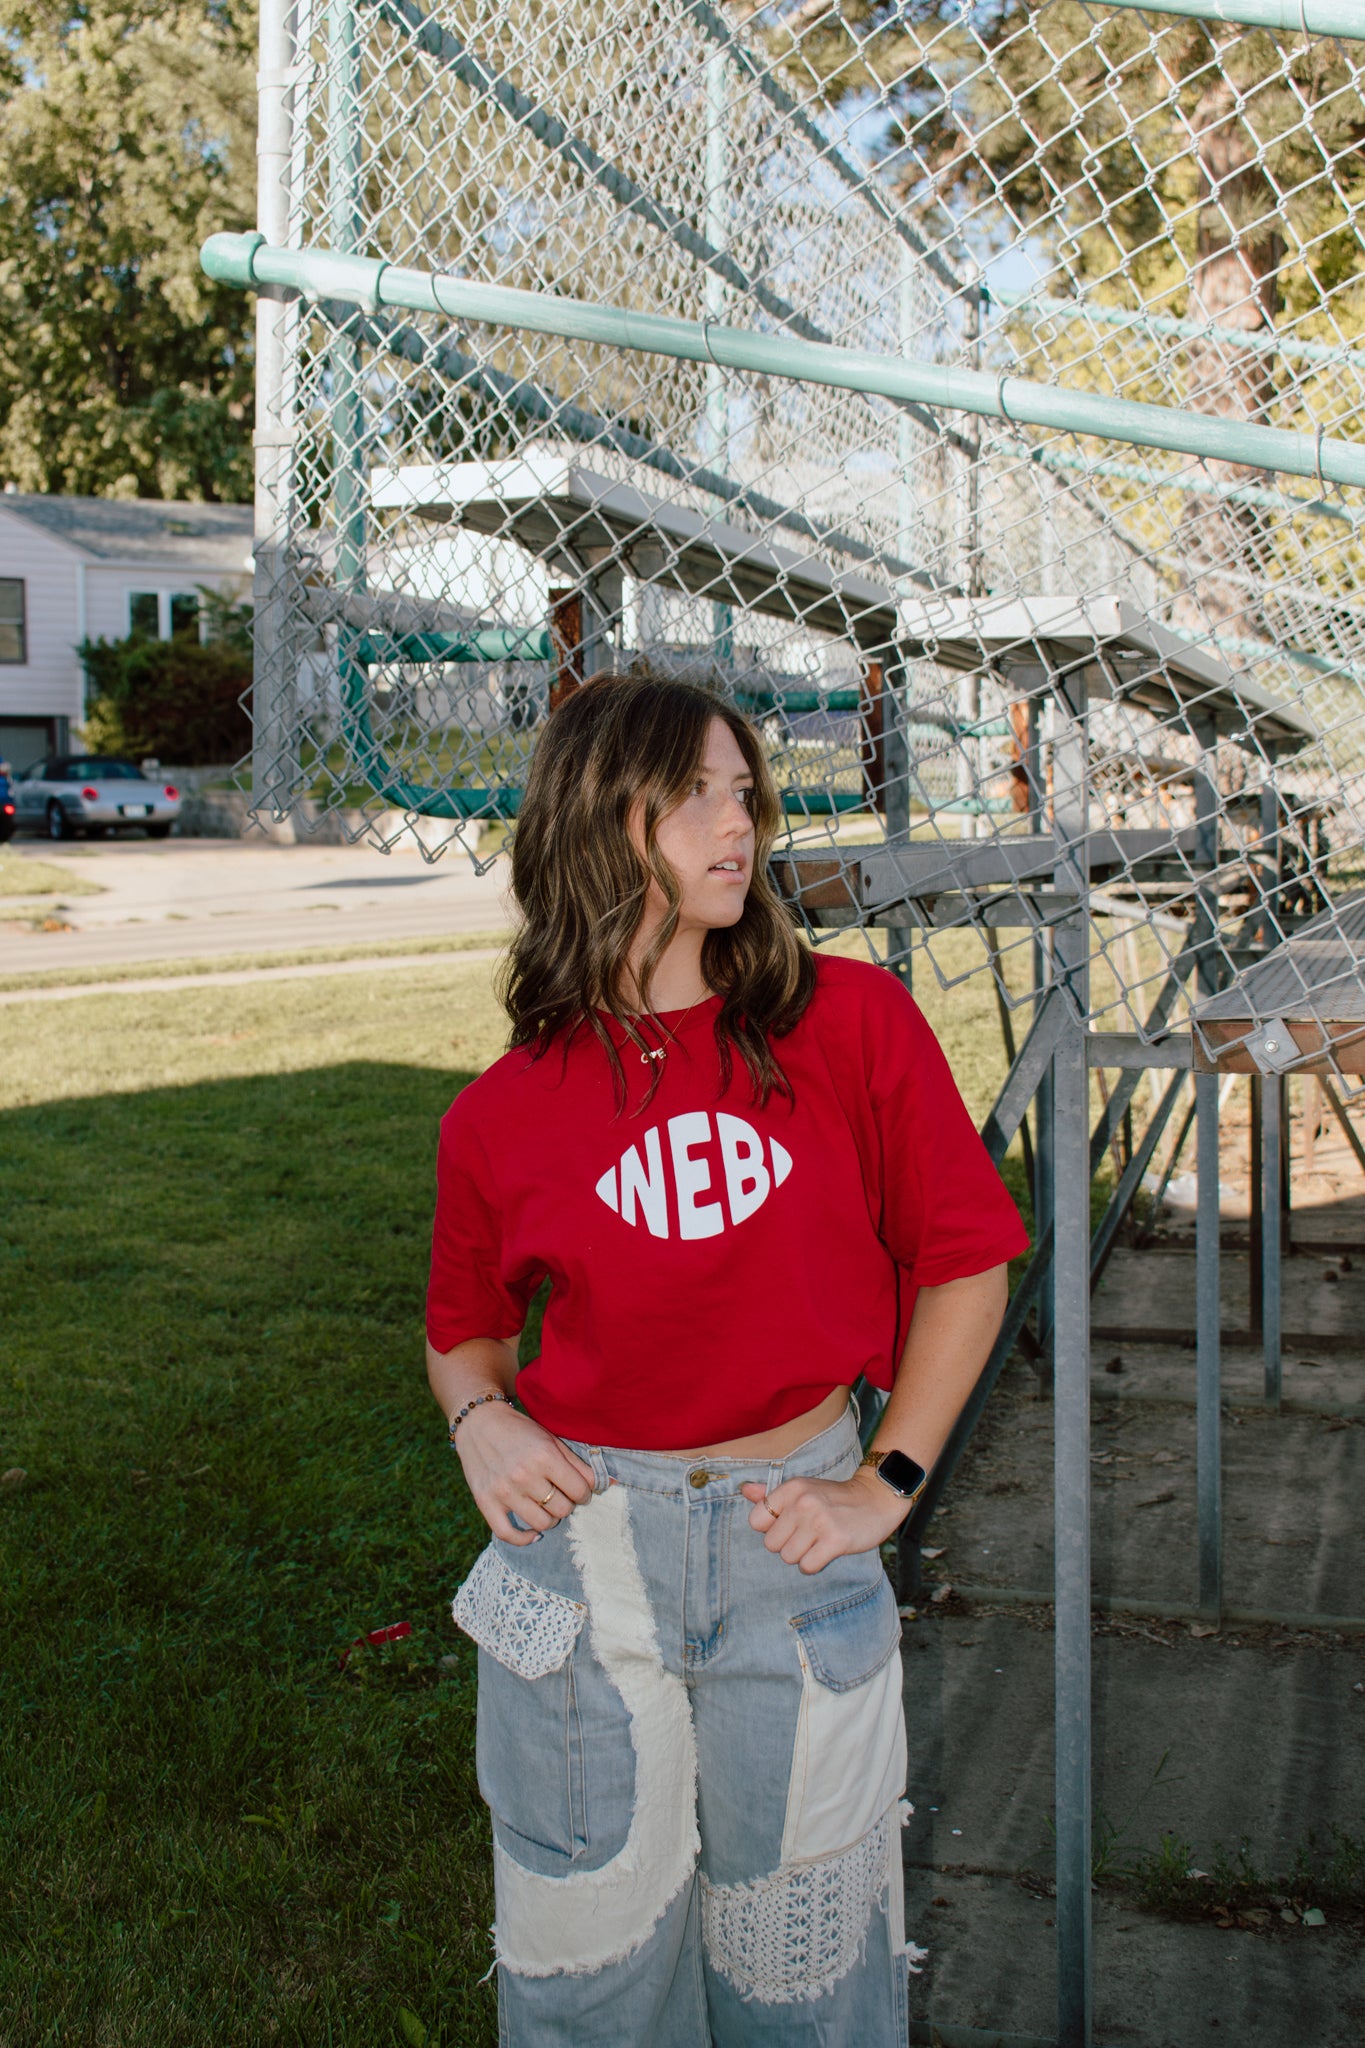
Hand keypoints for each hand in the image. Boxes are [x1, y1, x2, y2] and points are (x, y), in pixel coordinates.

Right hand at [454, 1402, 596, 1545]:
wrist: (479, 1422)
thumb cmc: (520, 1431)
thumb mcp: (552, 1440)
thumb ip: (579, 1465)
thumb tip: (608, 1485)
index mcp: (544, 1456)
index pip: (579, 1491)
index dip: (585, 1493)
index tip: (579, 1490)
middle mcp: (524, 1475)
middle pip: (562, 1510)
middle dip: (567, 1504)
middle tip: (561, 1495)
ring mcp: (504, 1491)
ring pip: (541, 1524)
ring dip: (549, 1519)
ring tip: (546, 1506)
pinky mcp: (485, 1502)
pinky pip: (508, 1534)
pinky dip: (524, 1539)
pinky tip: (533, 1533)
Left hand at [740, 1468, 909, 1574]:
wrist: (875, 1499)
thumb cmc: (834, 1498)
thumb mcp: (803, 1488)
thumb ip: (772, 1494)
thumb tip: (744, 1490)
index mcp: (792, 1488)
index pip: (756, 1521)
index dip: (770, 1528)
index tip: (789, 1525)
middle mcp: (803, 1502)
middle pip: (771, 1544)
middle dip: (787, 1544)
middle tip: (808, 1535)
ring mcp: (819, 1521)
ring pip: (788, 1557)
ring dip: (802, 1555)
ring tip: (818, 1541)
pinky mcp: (835, 1540)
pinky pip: (807, 1566)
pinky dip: (814, 1564)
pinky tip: (826, 1551)